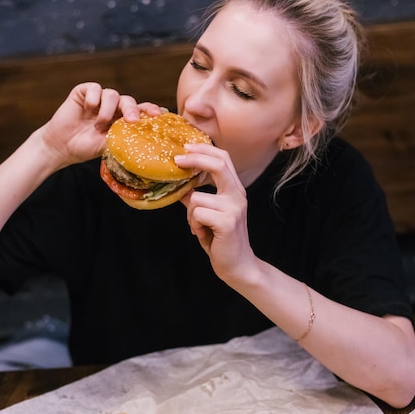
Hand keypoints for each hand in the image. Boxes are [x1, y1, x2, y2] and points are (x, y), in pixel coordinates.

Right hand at [40, 82, 162, 167]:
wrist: (62, 147)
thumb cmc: (86, 147)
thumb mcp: (109, 144)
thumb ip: (125, 137)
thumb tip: (145, 138)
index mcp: (122, 118)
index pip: (140, 110)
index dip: (150, 110)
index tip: (158, 115)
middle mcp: (113, 107)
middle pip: (129, 100)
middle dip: (132, 109)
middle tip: (131, 121)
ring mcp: (98, 98)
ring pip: (112, 94)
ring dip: (107, 110)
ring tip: (98, 125)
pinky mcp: (84, 92)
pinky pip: (95, 88)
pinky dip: (94, 99)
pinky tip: (88, 109)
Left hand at [177, 143, 254, 284]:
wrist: (237, 265)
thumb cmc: (221, 239)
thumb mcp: (209, 214)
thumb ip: (198, 198)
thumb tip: (181, 186)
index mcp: (234, 190)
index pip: (223, 159)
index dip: (204, 150)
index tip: (185, 148)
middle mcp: (237, 195)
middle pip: (218, 165)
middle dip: (195, 159)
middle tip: (177, 161)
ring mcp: (234, 208)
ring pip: (196, 198)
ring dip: (190, 214)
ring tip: (198, 227)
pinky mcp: (227, 222)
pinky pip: (197, 214)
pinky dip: (194, 225)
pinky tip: (202, 234)